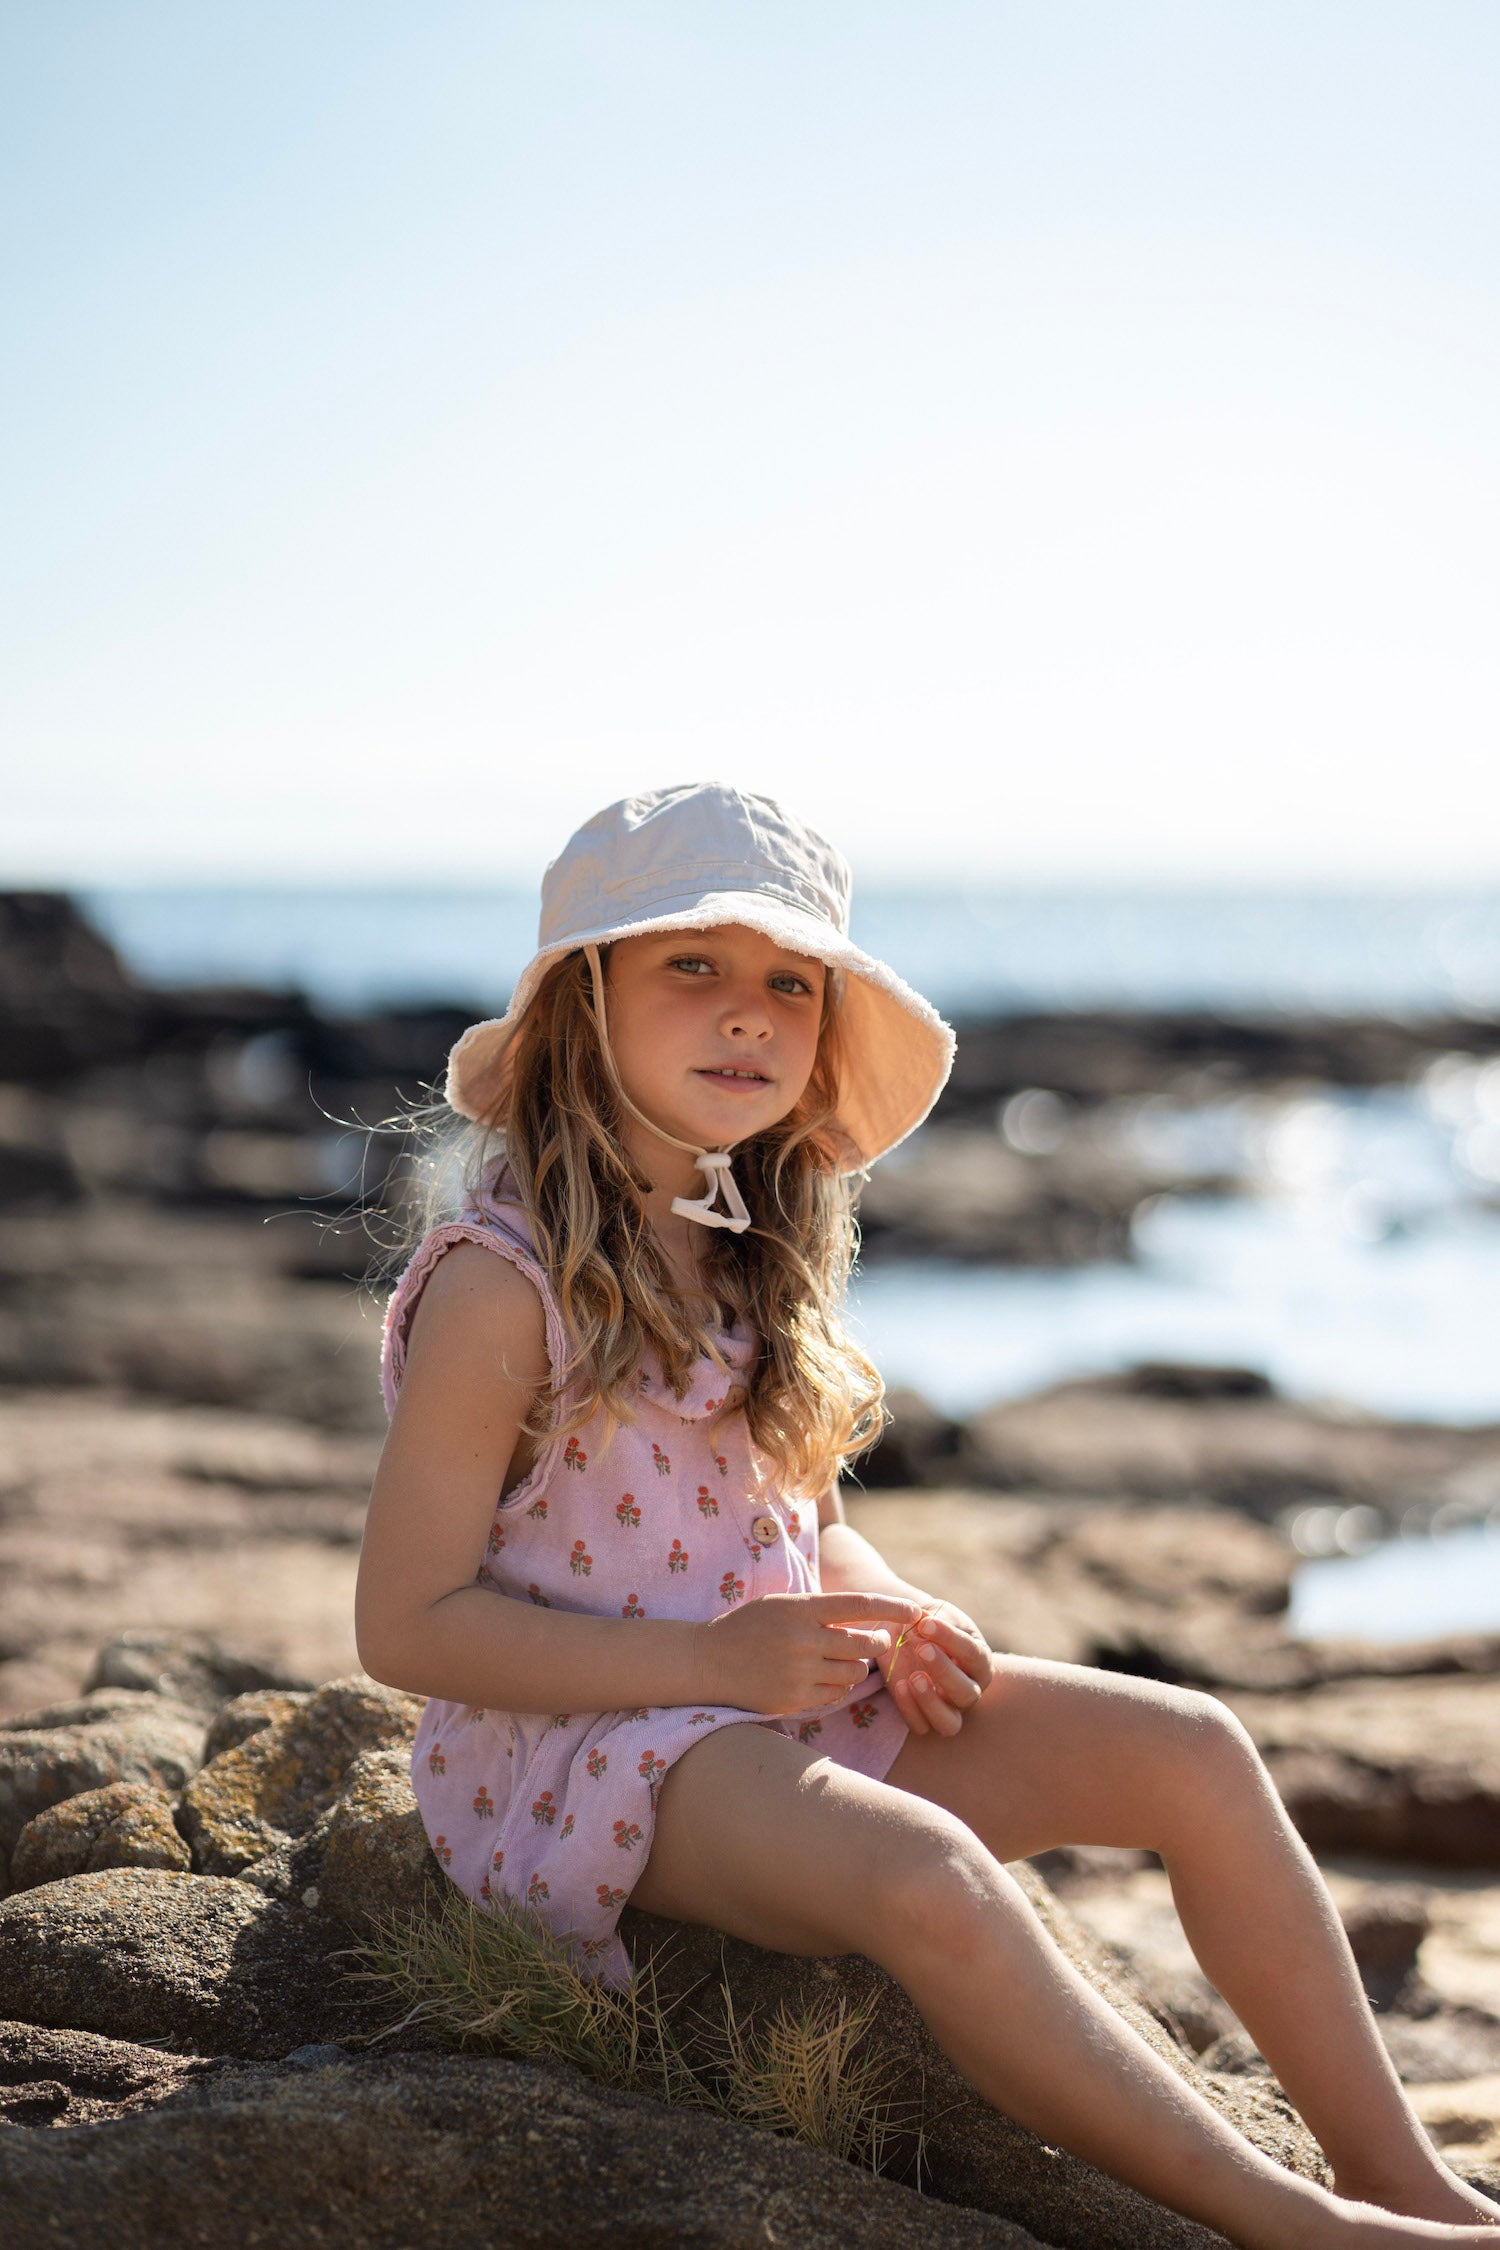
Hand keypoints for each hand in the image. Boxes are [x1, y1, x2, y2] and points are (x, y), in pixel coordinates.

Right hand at [696, 1591, 925, 1717]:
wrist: (706, 1661)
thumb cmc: (748, 1627)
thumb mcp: (781, 1605)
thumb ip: (819, 1610)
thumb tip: (865, 1617)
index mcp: (801, 1609)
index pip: (860, 1605)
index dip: (893, 1608)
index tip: (916, 1610)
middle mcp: (803, 1640)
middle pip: (864, 1645)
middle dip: (878, 1644)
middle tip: (877, 1642)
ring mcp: (799, 1672)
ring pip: (854, 1673)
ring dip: (855, 1667)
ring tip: (839, 1661)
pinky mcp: (794, 1699)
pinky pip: (835, 1695)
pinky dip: (836, 1687)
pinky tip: (822, 1678)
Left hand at [880, 1599, 993, 1737]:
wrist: (907, 1634)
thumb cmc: (929, 1624)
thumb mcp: (935, 1614)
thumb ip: (932, 1618)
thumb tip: (922, 1621)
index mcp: (980, 1661)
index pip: (973, 1654)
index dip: (950, 1638)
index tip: (926, 1623)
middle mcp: (969, 1689)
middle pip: (966, 1693)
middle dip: (943, 1672)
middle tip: (922, 1649)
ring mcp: (948, 1708)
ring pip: (949, 1723)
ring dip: (931, 1703)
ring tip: (913, 1677)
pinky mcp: (924, 1717)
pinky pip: (921, 1726)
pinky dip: (910, 1710)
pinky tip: (899, 1685)